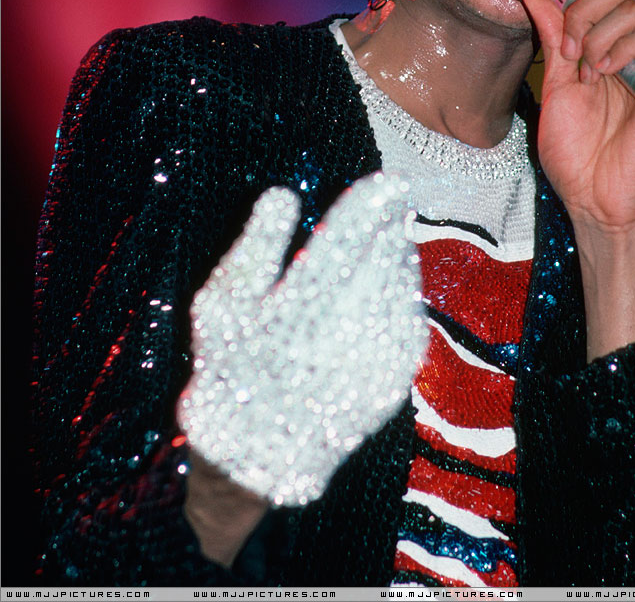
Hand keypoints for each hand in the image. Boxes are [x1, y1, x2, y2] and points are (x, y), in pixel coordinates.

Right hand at [177, 172, 426, 506]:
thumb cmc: (229, 367)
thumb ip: (256, 246)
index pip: (345, 241)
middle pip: (383, 258)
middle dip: (388, 224)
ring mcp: (374, 360)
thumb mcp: (222, 303)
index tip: (392, 180)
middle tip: (389, 200)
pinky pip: (410, 317)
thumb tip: (284, 194)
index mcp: (296, 309)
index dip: (371, 205)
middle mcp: (341, 334)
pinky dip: (403, 290)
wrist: (256, 455)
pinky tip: (388, 279)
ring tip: (386, 236)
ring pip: (402, 286)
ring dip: (398, 253)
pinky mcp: (395, 379)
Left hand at [521, 0, 634, 235]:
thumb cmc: (575, 151)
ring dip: (597, 32)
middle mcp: (626, 48)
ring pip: (634, 9)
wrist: (592, 198)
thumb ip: (551, 38)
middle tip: (565, 47)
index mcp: (598, 44)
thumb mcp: (553, 84)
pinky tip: (604, 72)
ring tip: (584, 69)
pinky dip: (623, 47)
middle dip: (582, 5)